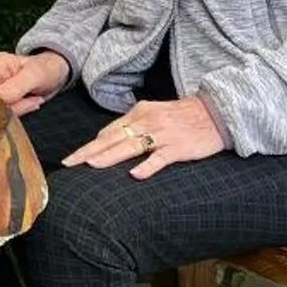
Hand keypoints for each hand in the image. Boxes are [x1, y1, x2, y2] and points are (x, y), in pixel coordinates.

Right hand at [0, 49, 68, 116]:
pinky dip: (16, 112)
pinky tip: (27, 103)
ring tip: (31, 99)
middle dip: (10, 107)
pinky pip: (1, 112)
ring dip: (16, 110)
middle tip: (31, 101)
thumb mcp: (36, 75)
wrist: (53, 74)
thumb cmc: (46, 69)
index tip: (20, 100)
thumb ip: (15, 88)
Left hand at [64, 96, 225, 175]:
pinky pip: (160, 158)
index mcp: (139, 113)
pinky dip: (147, 166)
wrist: (218, 111)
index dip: (89, 146)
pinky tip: (134, 175)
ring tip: (92, 165)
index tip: (72, 158)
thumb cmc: (183, 116)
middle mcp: (147, 121)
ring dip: (110, 156)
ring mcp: (163, 134)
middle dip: (89, 152)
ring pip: (131, 146)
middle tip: (69, 164)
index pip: (108, 131)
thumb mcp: (154, 114)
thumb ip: (132, 126)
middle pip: (112, 138)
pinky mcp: (179, 147)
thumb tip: (108, 140)